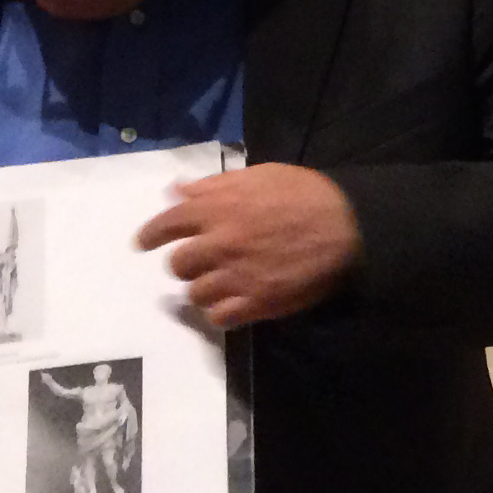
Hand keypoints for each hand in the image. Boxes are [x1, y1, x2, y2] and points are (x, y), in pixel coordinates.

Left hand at [135, 164, 361, 329]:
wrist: (349, 228)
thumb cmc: (307, 195)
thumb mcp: (261, 175)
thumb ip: (216, 185)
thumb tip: (177, 191)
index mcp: (218, 208)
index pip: (167, 224)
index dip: (150, 235)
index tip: (142, 244)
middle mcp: (220, 243)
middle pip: (177, 264)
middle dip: (186, 263)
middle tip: (201, 262)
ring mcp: (236, 276)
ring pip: (195, 293)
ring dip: (203, 288)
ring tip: (220, 283)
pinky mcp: (256, 302)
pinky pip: (219, 317)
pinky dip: (220, 311)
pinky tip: (232, 303)